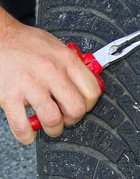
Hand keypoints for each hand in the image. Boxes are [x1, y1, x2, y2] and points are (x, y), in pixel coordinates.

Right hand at [0, 12, 101, 144]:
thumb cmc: (25, 43)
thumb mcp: (57, 47)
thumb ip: (72, 65)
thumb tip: (85, 83)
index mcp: (66, 60)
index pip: (92, 91)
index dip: (89, 104)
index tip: (83, 106)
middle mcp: (51, 72)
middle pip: (76, 108)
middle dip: (73, 119)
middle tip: (67, 118)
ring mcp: (29, 84)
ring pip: (52, 119)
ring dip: (53, 129)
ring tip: (50, 126)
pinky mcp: (8, 95)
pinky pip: (22, 125)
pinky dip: (27, 135)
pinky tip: (29, 133)